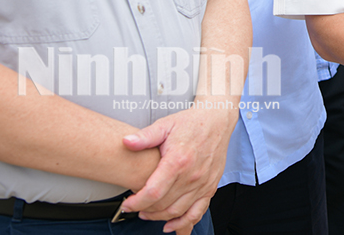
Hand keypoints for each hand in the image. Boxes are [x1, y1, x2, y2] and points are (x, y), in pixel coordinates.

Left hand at [120, 105, 235, 231]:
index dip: (137, 203)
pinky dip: (184, 223)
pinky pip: (197, 212)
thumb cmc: (191, 123)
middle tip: (135, 207)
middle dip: (145, 210)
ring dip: (160, 217)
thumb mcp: (165, 125)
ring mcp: (202, 183)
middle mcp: (191, 175)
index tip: (127, 204)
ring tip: (148, 214)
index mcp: (178, 161)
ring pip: (178, 211)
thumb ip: (145, 136)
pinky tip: (172, 225)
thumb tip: (126, 141)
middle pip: (163, 205)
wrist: (217, 120)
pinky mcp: (210, 187)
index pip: (153, 192)